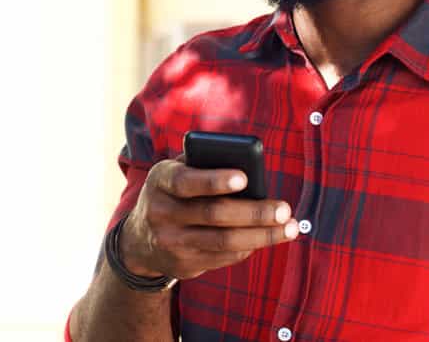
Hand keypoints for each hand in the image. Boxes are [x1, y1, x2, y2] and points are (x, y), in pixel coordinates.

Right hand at [119, 157, 298, 280]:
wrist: (140, 240)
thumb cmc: (173, 192)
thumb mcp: (176, 171)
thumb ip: (203, 163)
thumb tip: (248, 164)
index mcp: (160, 181)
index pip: (186, 181)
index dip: (215, 180)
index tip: (246, 178)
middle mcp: (161, 213)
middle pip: (213, 214)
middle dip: (253, 212)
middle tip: (284, 209)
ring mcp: (172, 243)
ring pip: (223, 242)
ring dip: (261, 236)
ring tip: (289, 228)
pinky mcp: (183, 265)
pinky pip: (223, 257)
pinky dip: (249, 247)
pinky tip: (267, 237)